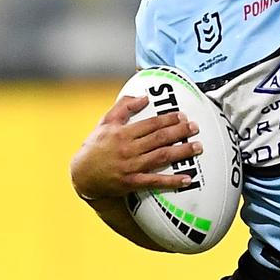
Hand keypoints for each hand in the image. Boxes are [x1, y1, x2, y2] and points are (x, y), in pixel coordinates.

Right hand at [70, 95, 201, 200]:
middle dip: (180, 132)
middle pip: (159, 138)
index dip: (168, 119)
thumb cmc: (95, 146)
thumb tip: (143, 97)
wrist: (82, 175)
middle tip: (195, 128)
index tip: (182, 116)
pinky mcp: (132, 182)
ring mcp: (131, 166)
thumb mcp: (105, 122)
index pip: (151, 124)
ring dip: (181, 152)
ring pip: (161, 157)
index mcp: (122, 133)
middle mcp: (128, 149)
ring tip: (197, 147)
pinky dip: (172, 181)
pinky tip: (187, 179)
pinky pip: (155, 181)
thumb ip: (124, 106)